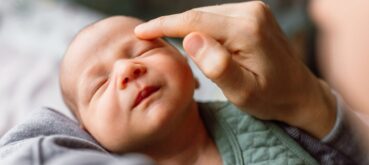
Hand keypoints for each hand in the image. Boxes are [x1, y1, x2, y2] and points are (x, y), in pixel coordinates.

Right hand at [135, 1, 335, 138]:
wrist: (299, 92)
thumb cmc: (271, 97)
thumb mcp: (243, 92)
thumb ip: (218, 66)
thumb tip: (190, 39)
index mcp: (247, 30)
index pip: (195, 21)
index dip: (164, 25)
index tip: (141, 32)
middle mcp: (251, 12)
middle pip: (199, 15)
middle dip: (173, 26)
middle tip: (149, 39)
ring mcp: (254, 9)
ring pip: (207, 15)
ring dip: (188, 28)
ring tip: (173, 44)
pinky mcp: (253, 13)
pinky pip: (218, 17)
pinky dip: (203, 28)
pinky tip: (198, 41)